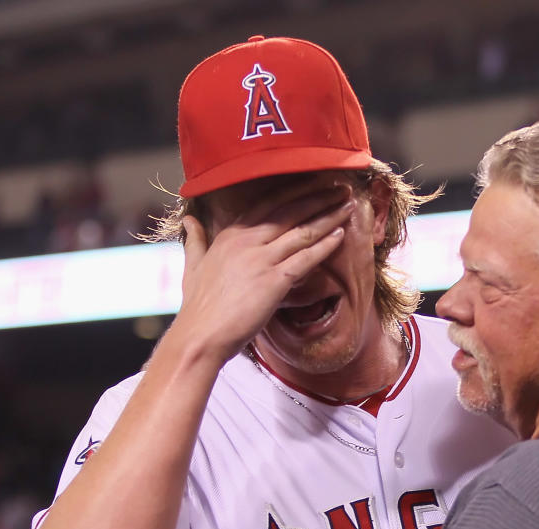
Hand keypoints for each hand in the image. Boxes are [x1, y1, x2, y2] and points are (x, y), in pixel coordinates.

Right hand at [175, 185, 354, 364]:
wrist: (200, 335)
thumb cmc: (198, 308)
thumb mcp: (193, 267)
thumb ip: (196, 241)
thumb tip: (189, 220)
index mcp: (230, 235)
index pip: (268, 204)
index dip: (294, 191)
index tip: (314, 181)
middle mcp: (246, 241)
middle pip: (290, 211)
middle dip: (318, 196)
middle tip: (341, 187)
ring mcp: (261, 259)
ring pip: (302, 231)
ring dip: (328, 215)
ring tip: (348, 204)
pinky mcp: (274, 281)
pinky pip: (306, 258)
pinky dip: (326, 245)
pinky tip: (341, 234)